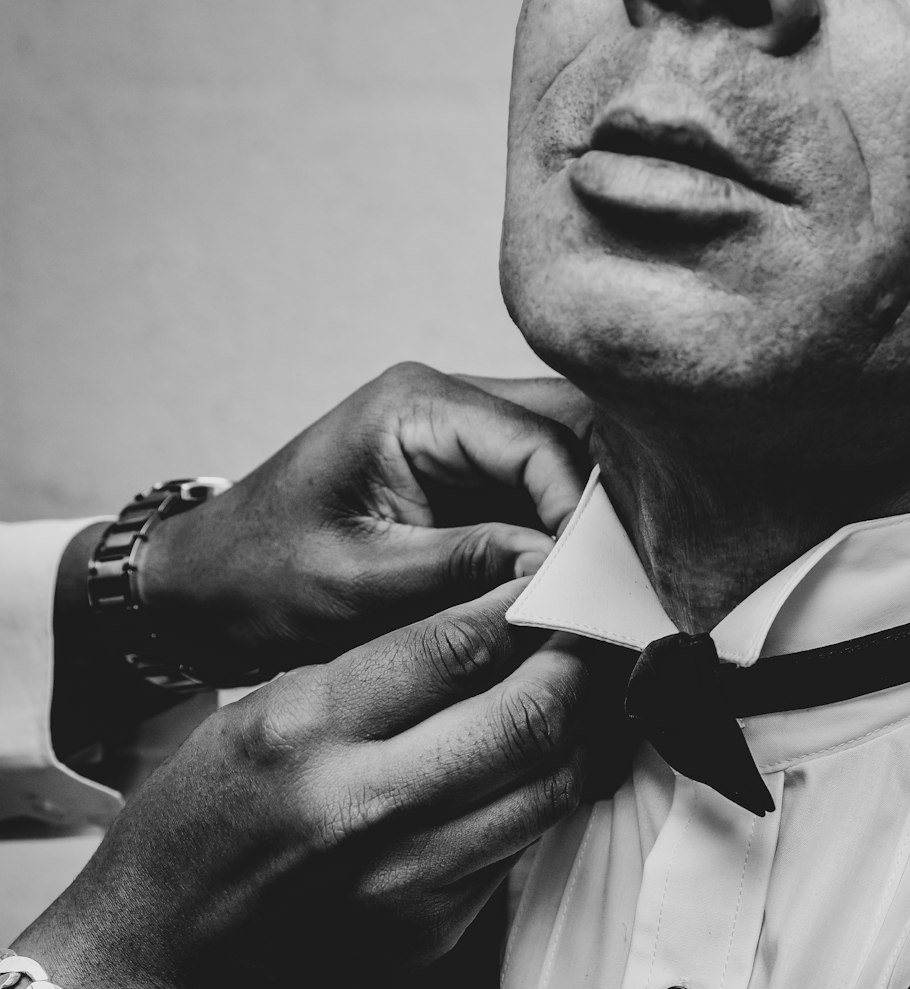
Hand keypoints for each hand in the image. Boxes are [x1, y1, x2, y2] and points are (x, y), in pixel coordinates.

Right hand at [17, 581, 597, 988]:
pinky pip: (521, 846)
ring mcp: (407, 879)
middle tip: (592, 637)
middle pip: (527, 716)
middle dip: (580, 664)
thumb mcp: (261, 712)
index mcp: (305, 729)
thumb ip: (373, 673)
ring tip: (587, 696)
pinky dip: (542, 797)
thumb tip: (489, 630)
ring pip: (551, 787)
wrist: (167, 954)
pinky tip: (536, 768)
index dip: (524, 608)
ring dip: (584, 732)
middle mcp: (363, 805)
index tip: (551, 589)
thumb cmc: (204, 819)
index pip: (455, 647)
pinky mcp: (435, 930)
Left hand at [139, 363, 593, 675]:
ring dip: (588, 518)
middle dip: (601, 505)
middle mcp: (445, 401)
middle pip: (569, 430)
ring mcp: (459, 433)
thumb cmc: (263, 577)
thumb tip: (559, 571)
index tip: (598, 584)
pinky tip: (577, 581)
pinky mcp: (463, 474)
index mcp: (414, 405)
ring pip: (565, 456)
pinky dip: (562, 532)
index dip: (581, 511)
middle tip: (621, 582)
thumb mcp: (359, 582)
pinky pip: (538, 488)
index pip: (541, 439)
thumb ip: (462, 567)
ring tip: (606, 587)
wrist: (208, 585)